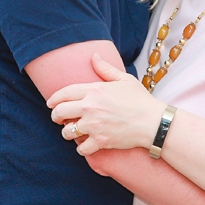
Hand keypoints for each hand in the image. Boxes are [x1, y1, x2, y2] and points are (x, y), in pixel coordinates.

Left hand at [47, 53, 165, 155]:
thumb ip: (105, 69)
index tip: (50, 103)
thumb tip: (94, 56)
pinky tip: (83, 146)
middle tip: (57, 119)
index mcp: (94, 90)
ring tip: (70, 132)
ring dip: (66, 133)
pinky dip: (80, 148)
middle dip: (55, 116)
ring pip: (67, 131)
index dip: (54, 98)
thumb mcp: (124, 79)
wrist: (154, 123)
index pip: (64, 93)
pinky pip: (81, 148)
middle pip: (60, 112)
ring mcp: (94, 125)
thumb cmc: (140, 100)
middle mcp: (90, 107)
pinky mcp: (100, 141)